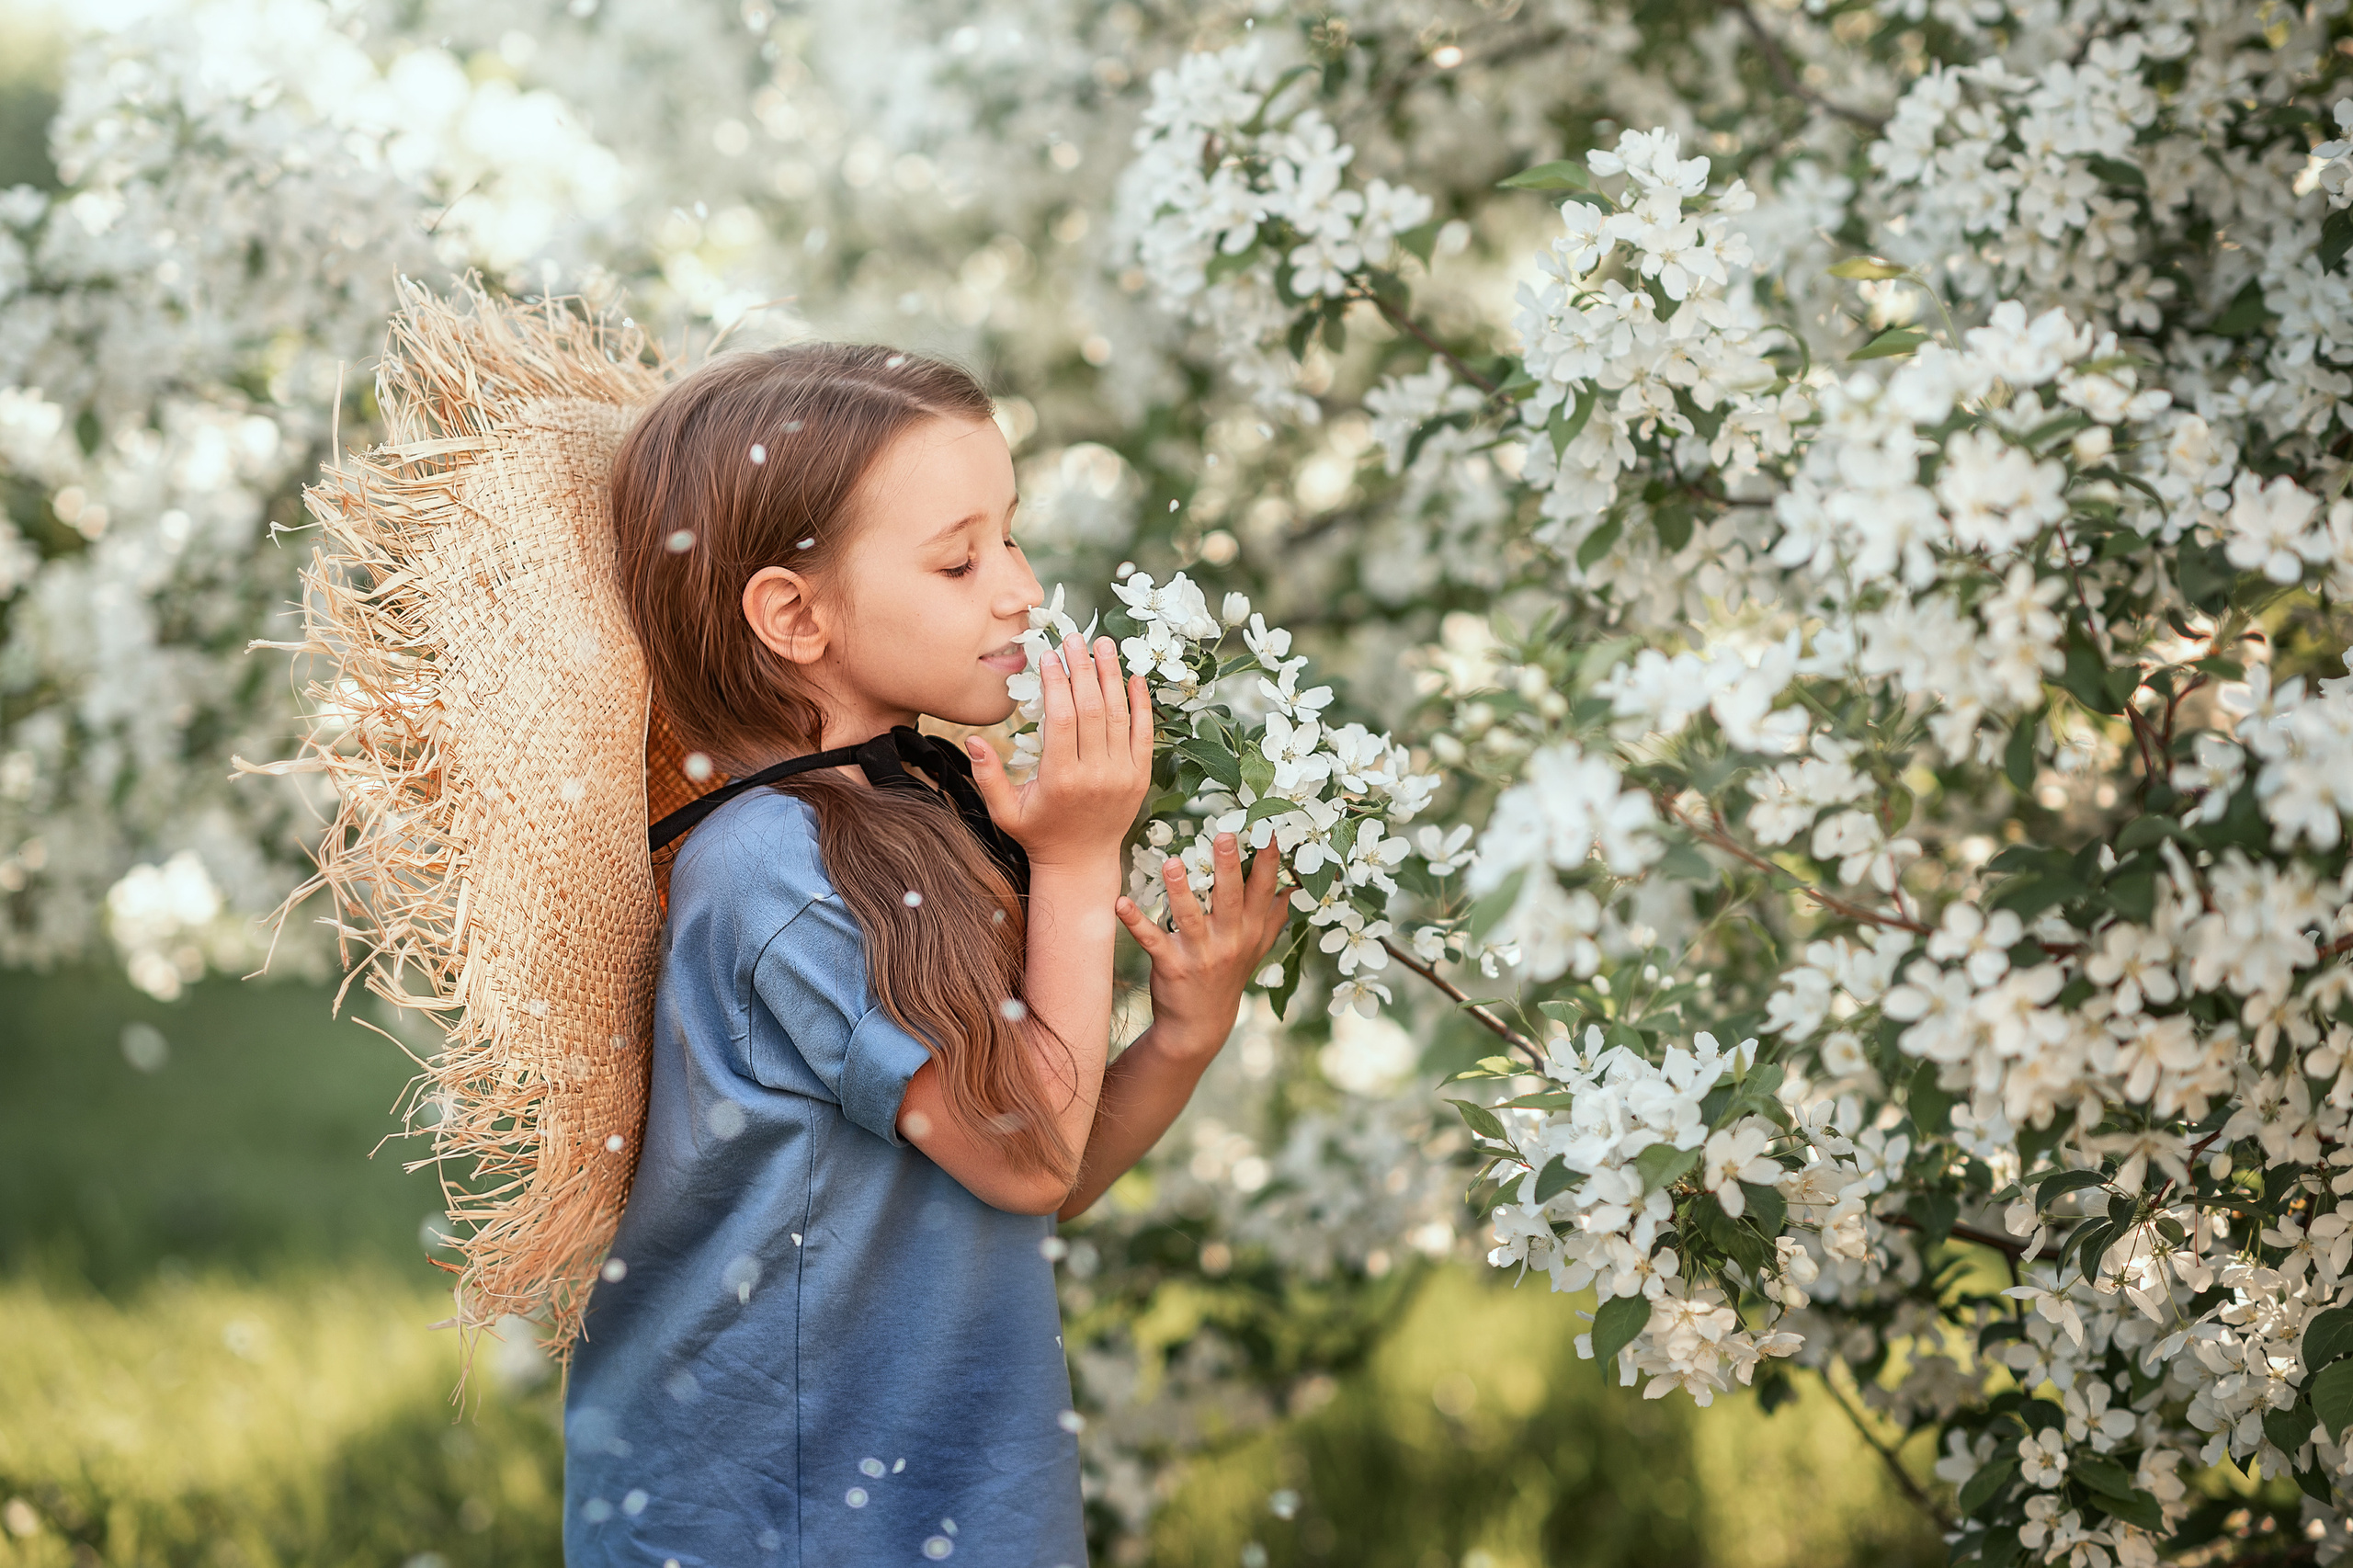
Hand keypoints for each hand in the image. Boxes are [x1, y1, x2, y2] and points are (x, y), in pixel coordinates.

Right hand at [965, 634, 1152, 872]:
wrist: (1081, 864)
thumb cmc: (1038, 834)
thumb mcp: (1005, 811)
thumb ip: (988, 775)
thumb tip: (973, 738)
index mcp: (1061, 779)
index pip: (1062, 717)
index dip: (1057, 682)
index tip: (1049, 655)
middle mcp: (1095, 775)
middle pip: (1092, 708)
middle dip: (1083, 668)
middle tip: (1075, 638)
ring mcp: (1122, 775)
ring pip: (1119, 715)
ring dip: (1112, 676)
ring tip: (1104, 645)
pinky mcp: (1140, 777)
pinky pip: (1144, 733)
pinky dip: (1142, 703)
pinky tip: (1134, 677)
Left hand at [1113, 831, 1290, 1060]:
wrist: (1201, 1025)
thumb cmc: (1228, 977)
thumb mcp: (1257, 949)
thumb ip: (1274, 917)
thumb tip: (1294, 887)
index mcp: (1250, 930)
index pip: (1263, 889)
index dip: (1268, 859)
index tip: (1269, 828)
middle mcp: (1229, 939)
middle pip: (1231, 897)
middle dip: (1229, 866)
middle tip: (1225, 835)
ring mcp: (1200, 953)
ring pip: (1190, 915)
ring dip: (1180, 889)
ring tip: (1173, 863)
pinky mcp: (1171, 965)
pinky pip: (1151, 939)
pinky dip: (1134, 921)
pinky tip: (1119, 903)